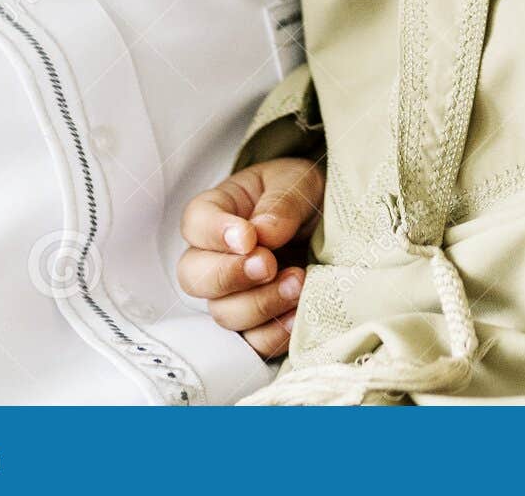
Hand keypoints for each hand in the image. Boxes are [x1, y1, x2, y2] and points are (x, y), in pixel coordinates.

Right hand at [177, 157, 323, 358]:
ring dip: (260, 304)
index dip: (215, 234)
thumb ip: (279, 204)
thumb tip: (262, 235)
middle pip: (194, 277)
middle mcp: (216, 255)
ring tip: (298, 282)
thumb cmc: (303, 193)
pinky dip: (274, 334)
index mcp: (220, 211)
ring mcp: (234, 293)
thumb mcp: (297, 182)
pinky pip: (252, 342)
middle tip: (269, 265)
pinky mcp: (258, 322)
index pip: (195, 223)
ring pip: (223, 313)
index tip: (248, 238)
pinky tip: (298, 315)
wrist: (331, 221)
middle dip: (230, 276)